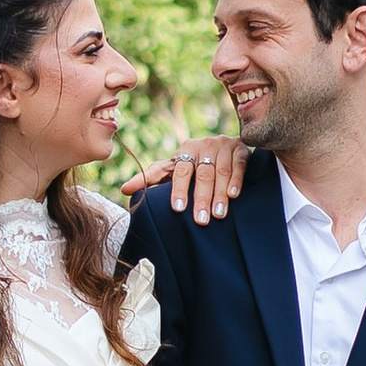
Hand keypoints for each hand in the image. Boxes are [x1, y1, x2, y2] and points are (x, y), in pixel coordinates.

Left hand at [122, 134, 248, 223]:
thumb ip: (152, 177)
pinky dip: (236, 180)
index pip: (179, 171)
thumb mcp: (174, 169)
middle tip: (200, 220)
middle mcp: (203, 145)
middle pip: (201, 174)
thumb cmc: (195, 164)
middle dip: (201, 198)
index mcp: (185, 150)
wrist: (227, 147)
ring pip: (220, 171)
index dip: (178, 190)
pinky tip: (233, 195)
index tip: (177, 209)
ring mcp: (223, 145)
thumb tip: (124, 189)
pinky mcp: (241, 149)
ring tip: (218, 215)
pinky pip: (238, 164)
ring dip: (219, 194)